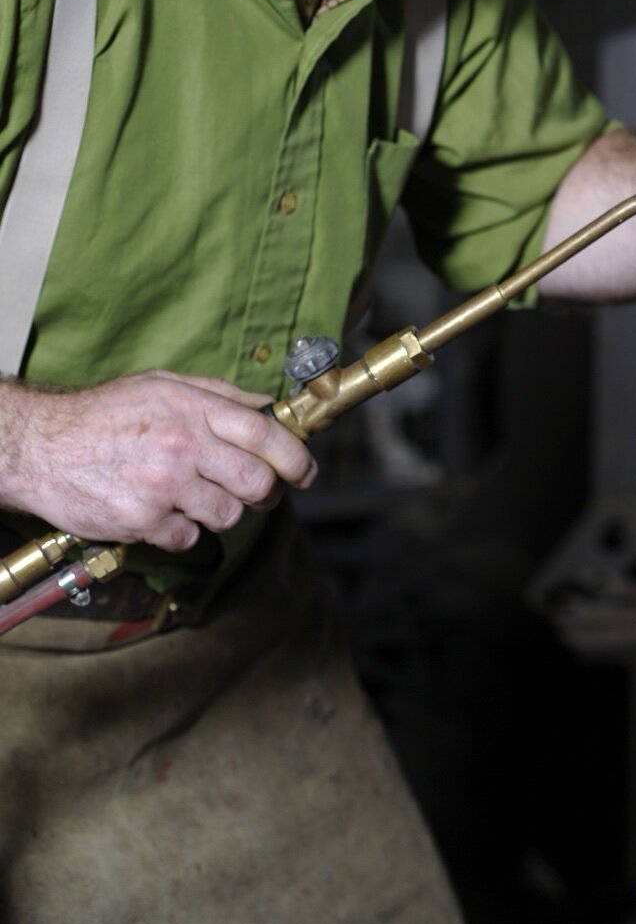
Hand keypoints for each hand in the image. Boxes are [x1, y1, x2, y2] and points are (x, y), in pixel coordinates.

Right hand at [0, 371, 316, 550]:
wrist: (41, 445)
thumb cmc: (104, 414)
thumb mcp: (163, 385)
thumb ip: (219, 395)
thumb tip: (268, 405)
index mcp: (194, 409)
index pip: (267, 435)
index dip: (297, 458)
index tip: (305, 471)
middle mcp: (184, 445)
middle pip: (259, 483)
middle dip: (266, 493)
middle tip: (257, 492)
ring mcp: (164, 485)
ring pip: (228, 515)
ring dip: (219, 511)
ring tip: (192, 495)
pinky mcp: (143, 520)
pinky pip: (188, 538)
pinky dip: (180, 530)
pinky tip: (160, 511)